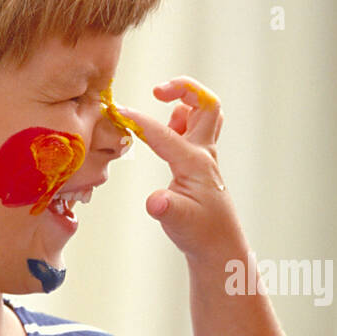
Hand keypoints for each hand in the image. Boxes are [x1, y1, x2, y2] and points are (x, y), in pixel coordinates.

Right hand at [115, 77, 244, 262]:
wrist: (219, 246)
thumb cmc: (199, 234)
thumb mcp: (179, 224)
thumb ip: (166, 209)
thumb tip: (156, 202)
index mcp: (194, 163)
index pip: (163, 133)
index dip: (139, 120)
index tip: (117, 112)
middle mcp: (203, 154)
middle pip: (207, 105)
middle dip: (183, 89)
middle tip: (157, 92)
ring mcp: (205, 156)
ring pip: (205, 113)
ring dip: (186, 104)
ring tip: (163, 113)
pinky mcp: (201, 162)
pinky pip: (197, 127)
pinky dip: (183, 119)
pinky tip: (167, 134)